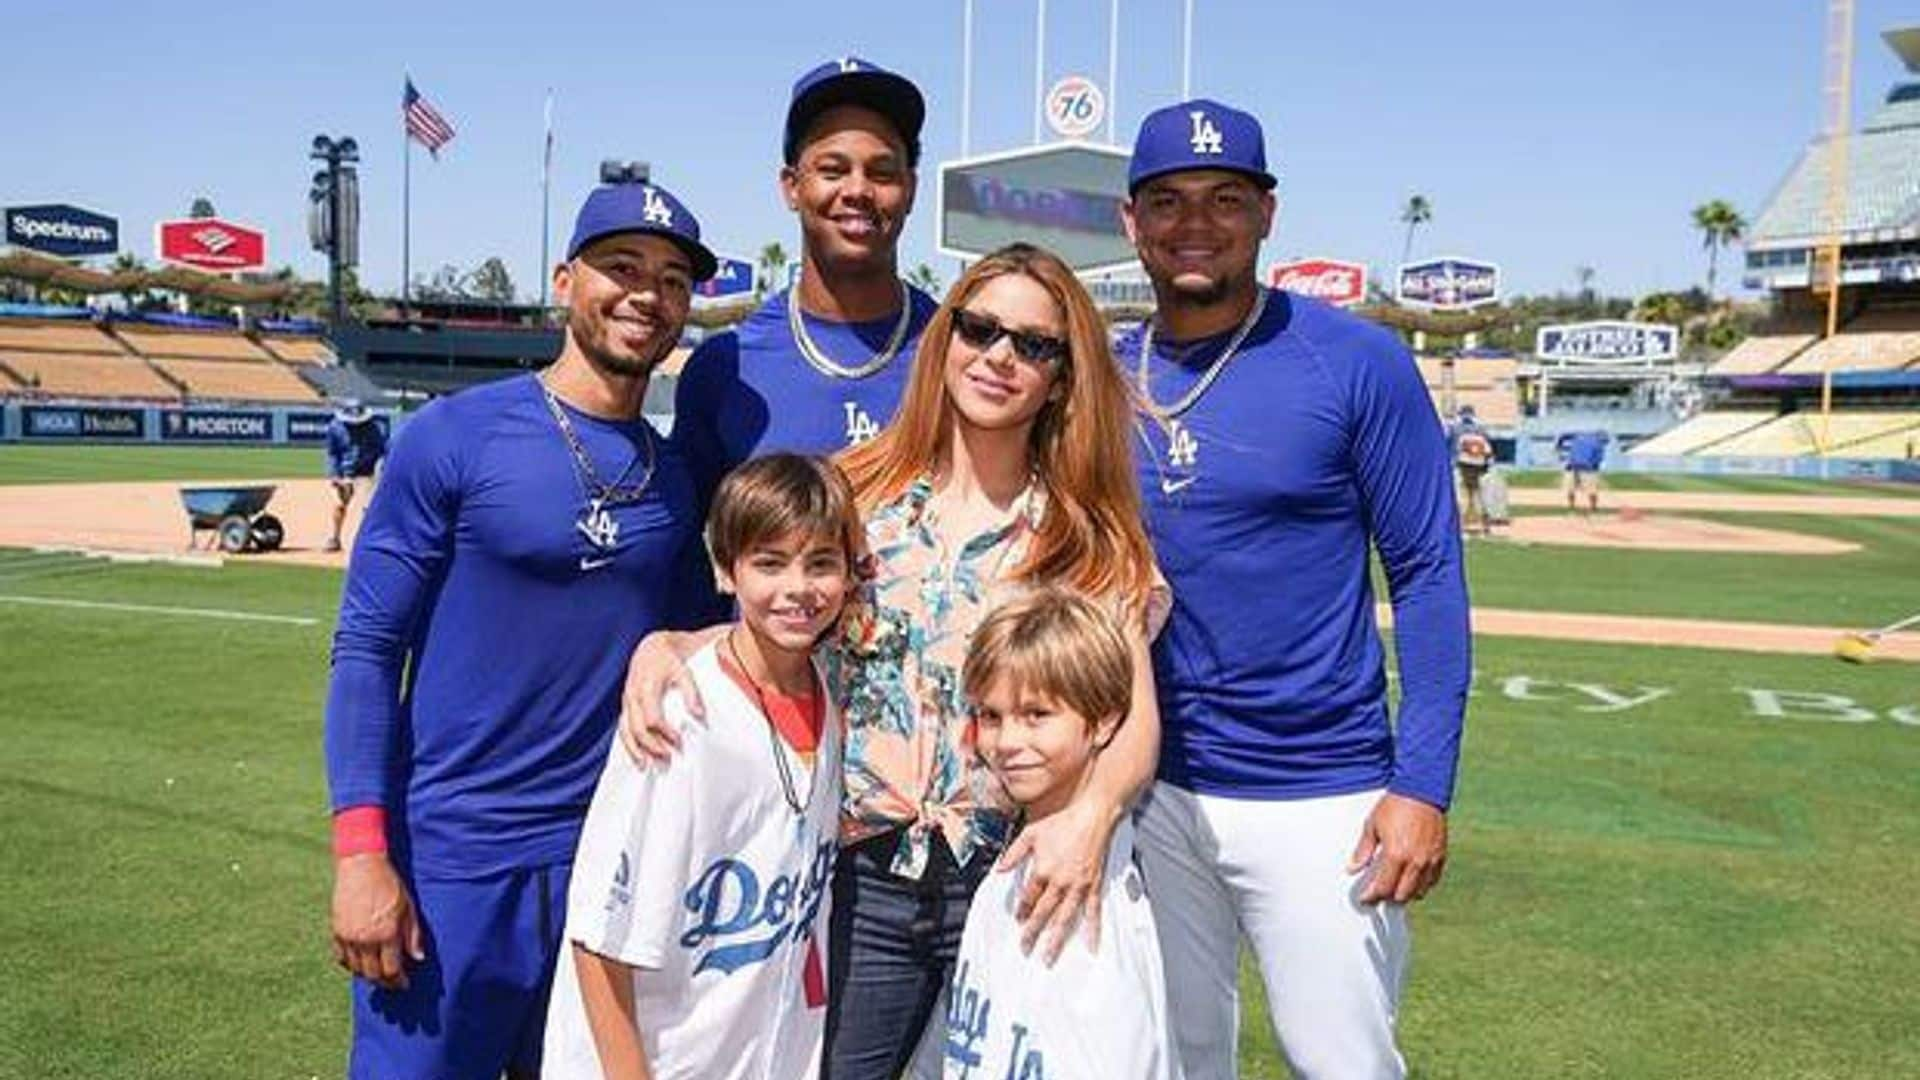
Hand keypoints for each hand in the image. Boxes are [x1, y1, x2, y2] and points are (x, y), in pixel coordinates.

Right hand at [330, 853, 424, 989]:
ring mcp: (348, 936)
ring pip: (356, 969)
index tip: (404, 983)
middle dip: (384, 982)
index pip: (391, 969)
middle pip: (372, 974)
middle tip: (392, 983)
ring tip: (378, 974)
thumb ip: (413, 935)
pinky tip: (360, 964)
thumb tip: (418, 958)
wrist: (361, 866)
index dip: (399, 981)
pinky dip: (350, 965)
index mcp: (386, 934)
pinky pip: (341, 958)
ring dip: (367, 975)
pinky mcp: (336, 931)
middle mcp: (365, 939)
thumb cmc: (390, 885)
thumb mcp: (408, 908)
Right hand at [618, 630, 706, 762]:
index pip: (652, 718)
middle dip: (651, 746)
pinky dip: (628, 743)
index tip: (679, 742)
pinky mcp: (625, 705)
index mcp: (646, 687)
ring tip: (647, 766)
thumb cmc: (669, 660)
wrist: (651, 648)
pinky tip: (638, 756)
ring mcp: (626, 701)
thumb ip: (692, 693)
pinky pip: (622, 727)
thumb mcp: (684, 671)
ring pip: (625, 730)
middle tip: (668, 757)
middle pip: (637, 728)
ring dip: (635, 749)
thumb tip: (700, 715)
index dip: (665, 733)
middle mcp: (632, 696)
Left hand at [997, 796, 1119, 964]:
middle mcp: (1060, 882)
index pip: (1028, 898)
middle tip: (1025, 949)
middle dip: (1033, 933)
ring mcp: (1078, 886)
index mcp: (1043, 870)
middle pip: (1043, 913)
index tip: (1018, 921)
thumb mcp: (1030, 834)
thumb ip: (1014, 853)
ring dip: (1056, 939)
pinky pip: (1093, 911)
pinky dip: (1092, 930)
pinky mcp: (1093, 885)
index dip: (1022, 911)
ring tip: (1049, 957)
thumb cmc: (1062, 823)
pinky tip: (1091, 946)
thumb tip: (999, 869)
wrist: (1092, 817)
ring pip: (1065, 918)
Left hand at [1349, 793, 1448, 904]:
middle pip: (1401, 895)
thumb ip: (1363, 850)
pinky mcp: (1440, 856)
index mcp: (1396, 855)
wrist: (1421, 790)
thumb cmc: (1395, 805)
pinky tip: (1412, 879)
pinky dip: (1421, 885)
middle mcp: (1415, 862)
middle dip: (1387, 896)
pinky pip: (1432, 881)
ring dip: (1405, 893)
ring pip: (1418, 892)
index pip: (1383, 888)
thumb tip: (1353, 868)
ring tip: (1394, 886)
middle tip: (1378, 892)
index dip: (1372, 896)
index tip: (1365, 898)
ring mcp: (1429, 860)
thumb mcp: (1372, 826)